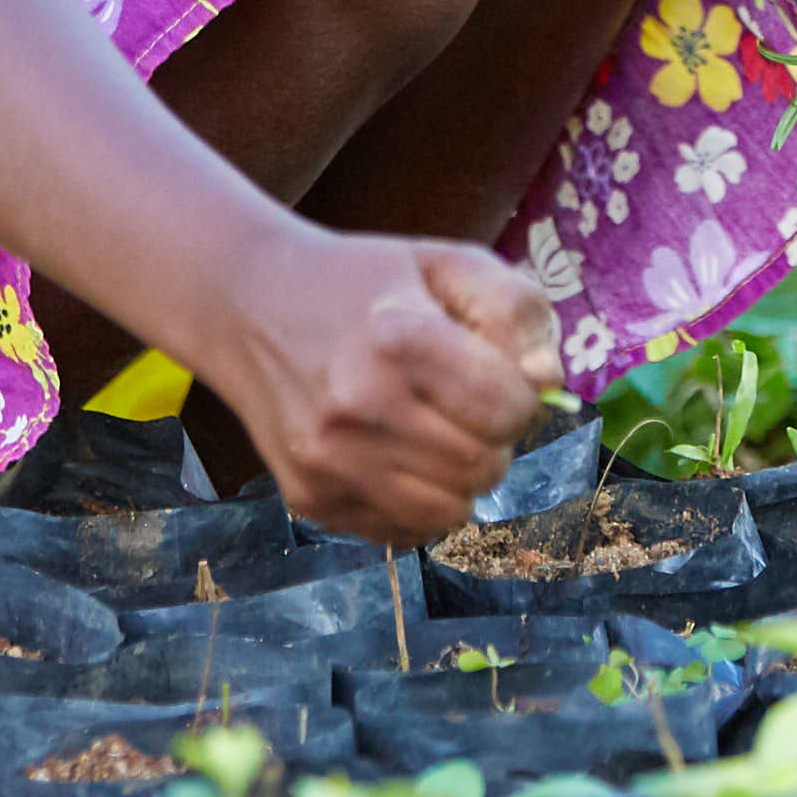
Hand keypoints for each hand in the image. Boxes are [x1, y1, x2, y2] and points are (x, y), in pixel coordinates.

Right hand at [211, 226, 554, 544]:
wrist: (249, 306)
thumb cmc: (365, 284)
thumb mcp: (447, 264)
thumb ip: (517, 311)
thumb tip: (547, 383)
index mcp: (399, 340)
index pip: (508, 408)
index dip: (517, 392)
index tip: (489, 371)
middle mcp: (357, 408)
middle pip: (484, 466)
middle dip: (492, 439)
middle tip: (462, 404)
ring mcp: (328, 462)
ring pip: (448, 512)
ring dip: (461, 479)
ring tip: (436, 433)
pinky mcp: (309, 498)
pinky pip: (402, 532)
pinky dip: (418, 504)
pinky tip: (397, 457)